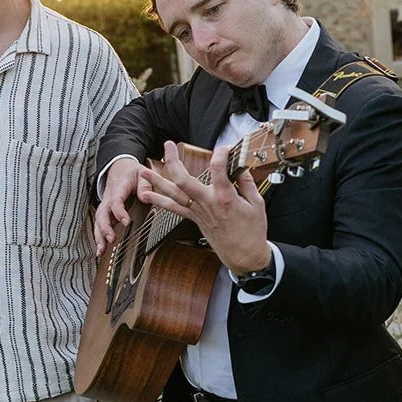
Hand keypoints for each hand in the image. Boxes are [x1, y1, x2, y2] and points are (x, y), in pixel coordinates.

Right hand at [94, 157, 145, 255]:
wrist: (119, 167)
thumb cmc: (132, 172)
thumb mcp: (143, 173)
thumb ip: (146, 184)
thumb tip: (145, 197)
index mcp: (118, 188)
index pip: (116, 201)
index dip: (119, 212)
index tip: (126, 222)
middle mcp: (108, 197)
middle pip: (102, 213)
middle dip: (105, 227)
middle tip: (111, 239)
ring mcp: (105, 205)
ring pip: (98, 221)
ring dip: (99, 236)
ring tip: (101, 251)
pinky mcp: (106, 211)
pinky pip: (100, 224)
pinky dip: (99, 237)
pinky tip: (100, 249)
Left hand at [139, 141, 270, 276]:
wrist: (244, 256)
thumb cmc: (252, 232)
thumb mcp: (257, 204)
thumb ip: (246, 182)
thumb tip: (240, 166)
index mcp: (225, 198)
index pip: (218, 169)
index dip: (221, 154)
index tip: (224, 148)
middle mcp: (208, 204)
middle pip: (184, 180)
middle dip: (173, 161)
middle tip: (168, 146)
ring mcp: (199, 212)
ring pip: (173, 194)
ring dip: (157, 181)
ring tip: (143, 170)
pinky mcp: (195, 219)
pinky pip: (174, 209)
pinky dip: (160, 201)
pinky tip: (148, 195)